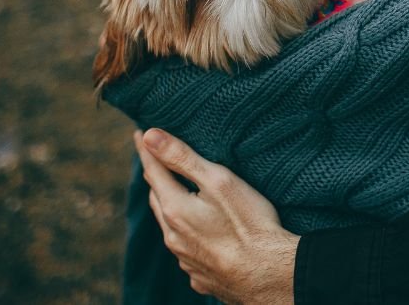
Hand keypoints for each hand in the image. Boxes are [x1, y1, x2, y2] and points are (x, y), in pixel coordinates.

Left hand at [135, 128, 298, 304]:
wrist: (268, 276)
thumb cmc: (249, 224)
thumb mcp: (218, 181)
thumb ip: (182, 158)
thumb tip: (150, 136)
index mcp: (175, 209)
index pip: (153, 171)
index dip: (146, 150)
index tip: (140, 133)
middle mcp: (173, 237)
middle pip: (158, 199)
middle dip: (157, 178)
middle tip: (157, 161)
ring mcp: (186, 260)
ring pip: (170, 227)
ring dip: (170, 207)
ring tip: (177, 194)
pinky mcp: (201, 276)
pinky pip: (186, 251)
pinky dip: (187, 235)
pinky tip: (201, 234)